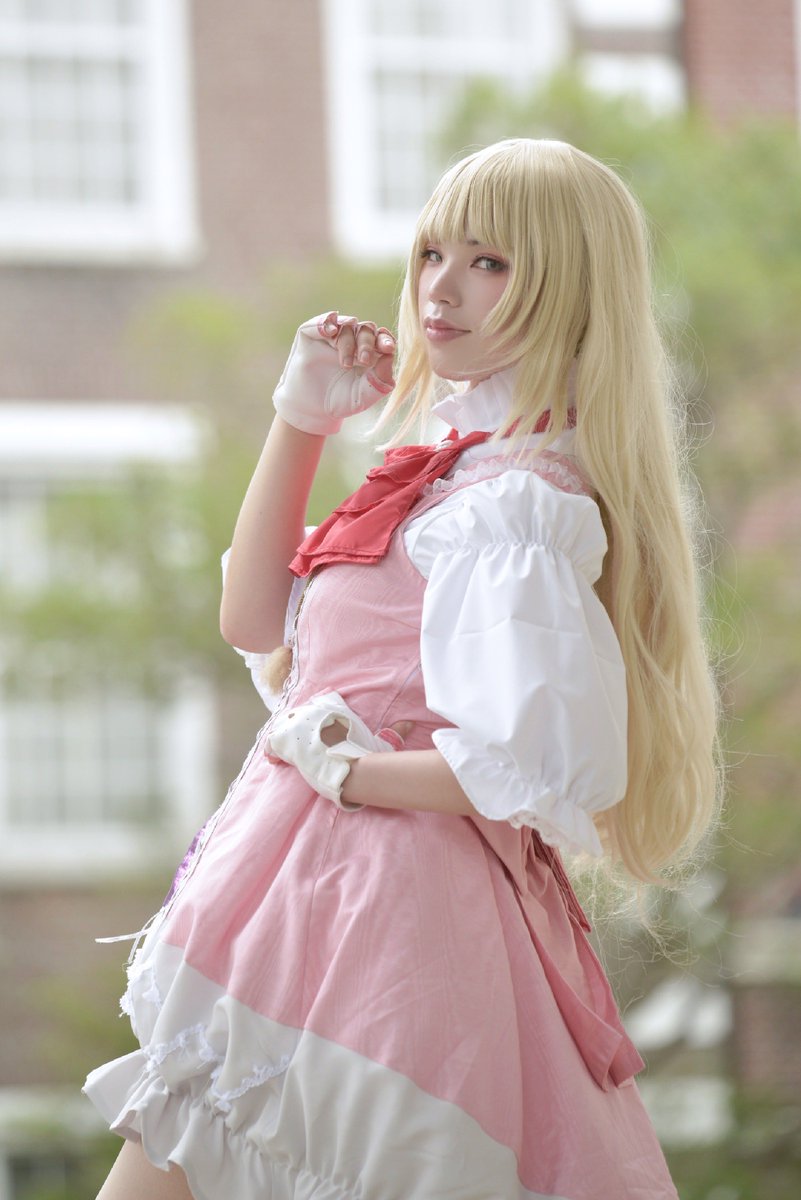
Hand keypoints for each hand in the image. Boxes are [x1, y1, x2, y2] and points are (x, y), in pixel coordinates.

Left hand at [264, 691, 410, 809]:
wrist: (351, 770)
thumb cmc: (366, 755)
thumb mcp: (382, 743)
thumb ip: (395, 732)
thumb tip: (409, 723)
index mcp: (334, 710)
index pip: (320, 702)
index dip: (316, 714)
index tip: (316, 726)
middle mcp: (315, 714)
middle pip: (299, 712)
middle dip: (297, 723)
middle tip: (299, 739)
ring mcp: (300, 728)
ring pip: (284, 725)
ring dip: (284, 735)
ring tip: (284, 748)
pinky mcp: (289, 745)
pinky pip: (272, 743)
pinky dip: (271, 751)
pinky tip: (273, 760)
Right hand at [273, 312, 395, 436]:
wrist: (312, 409)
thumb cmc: (341, 402)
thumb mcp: (364, 396)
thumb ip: (381, 380)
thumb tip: (389, 355)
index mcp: (369, 353)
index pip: (382, 338)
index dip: (385, 339)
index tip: (387, 348)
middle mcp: (352, 340)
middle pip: (366, 329)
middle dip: (367, 343)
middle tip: (364, 360)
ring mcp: (332, 336)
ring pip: (347, 325)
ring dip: (348, 342)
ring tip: (346, 363)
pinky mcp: (311, 335)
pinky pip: (320, 322)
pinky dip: (327, 323)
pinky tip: (331, 332)